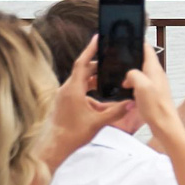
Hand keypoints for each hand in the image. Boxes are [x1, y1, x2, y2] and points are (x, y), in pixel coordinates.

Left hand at [47, 39, 131, 165]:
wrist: (54, 146)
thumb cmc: (72, 134)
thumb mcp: (98, 122)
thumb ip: (115, 111)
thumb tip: (130, 103)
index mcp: (74, 89)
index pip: (82, 63)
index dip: (90, 49)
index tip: (97, 38)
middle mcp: (67, 89)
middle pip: (84, 71)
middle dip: (99, 67)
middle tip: (112, 65)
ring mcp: (64, 96)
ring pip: (81, 81)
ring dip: (95, 81)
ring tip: (108, 83)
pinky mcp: (64, 102)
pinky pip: (78, 91)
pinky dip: (90, 91)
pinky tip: (100, 101)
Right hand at [123, 38, 184, 141]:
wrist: (165, 126)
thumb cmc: (157, 108)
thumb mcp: (142, 87)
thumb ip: (134, 75)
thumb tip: (129, 74)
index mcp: (155, 70)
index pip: (147, 50)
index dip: (138, 42)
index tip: (130, 36)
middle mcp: (156, 76)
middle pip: (143, 60)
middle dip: (132, 57)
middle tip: (119, 56)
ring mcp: (155, 85)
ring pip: (141, 73)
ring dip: (131, 72)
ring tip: (119, 73)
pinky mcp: (153, 95)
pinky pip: (140, 84)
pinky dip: (132, 83)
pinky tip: (126, 89)